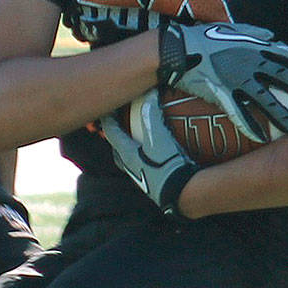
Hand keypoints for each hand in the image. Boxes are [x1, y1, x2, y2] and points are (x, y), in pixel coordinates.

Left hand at [99, 91, 198, 216]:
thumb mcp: (158, 136)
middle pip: (118, 149)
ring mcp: (143, 177)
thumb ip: (151, 114)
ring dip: (134, 148)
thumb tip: (149, 94)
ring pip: (132, 160)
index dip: (108, 120)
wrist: (181, 193)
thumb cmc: (166, 164)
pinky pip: (148, 166)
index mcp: (127, 155)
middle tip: (121, 125)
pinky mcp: (156, 184)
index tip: (107, 109)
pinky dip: (151, 157)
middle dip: (118, 137)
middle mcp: (131, 168)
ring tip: (142, 138)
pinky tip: (164, 153)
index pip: (111, 134)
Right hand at [157, 21, 287, 142]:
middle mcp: (250, 62)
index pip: (285, 54)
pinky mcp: (222, 92)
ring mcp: (237, 78)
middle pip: (282, 77)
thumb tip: (270, 35)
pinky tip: (262, 138)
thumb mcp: (231, 29)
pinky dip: (251, 125)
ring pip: (265, 99)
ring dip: (281, 115)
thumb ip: (253, 33)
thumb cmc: (202, 37)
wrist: (177, 48)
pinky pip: (239, 112)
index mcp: (253, 46)